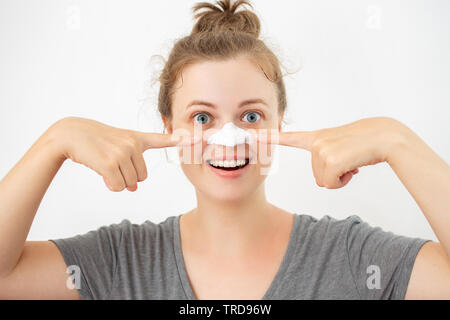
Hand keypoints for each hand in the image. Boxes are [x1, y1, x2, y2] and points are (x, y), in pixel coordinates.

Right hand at [48, 117, 196, 191]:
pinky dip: (111, 185)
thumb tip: (133, 188)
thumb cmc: (96, 143)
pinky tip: (101, 173)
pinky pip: (119, 187)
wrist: (71, 134)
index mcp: (138, 138)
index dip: (182, 140)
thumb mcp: (118, 149)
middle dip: (128, 177)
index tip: (199, 138)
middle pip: (142, 177)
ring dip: (117, 181)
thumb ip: (131, 167)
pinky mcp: (110, 162)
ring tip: (105, 165)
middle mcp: (134, 144)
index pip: (164, 139)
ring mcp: (122, 152)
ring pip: (130, 183)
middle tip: (112, 164)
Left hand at [256, 117, 406, 188]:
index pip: (289, 138)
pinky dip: (344, 180)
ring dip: (341, 177)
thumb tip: (327, 179)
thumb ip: (328, 160)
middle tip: (349, 160)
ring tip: (353, 160)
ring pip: (324, 181)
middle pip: (318, 177)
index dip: (268, 139)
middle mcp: (316, 142)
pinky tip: (354, 166)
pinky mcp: (329, 158)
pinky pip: (331, 183)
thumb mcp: (342, 149)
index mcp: (317, 138)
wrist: (385, 136)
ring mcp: (321, 149)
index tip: (250, 137)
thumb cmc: (366, 144)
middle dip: (334, 175)